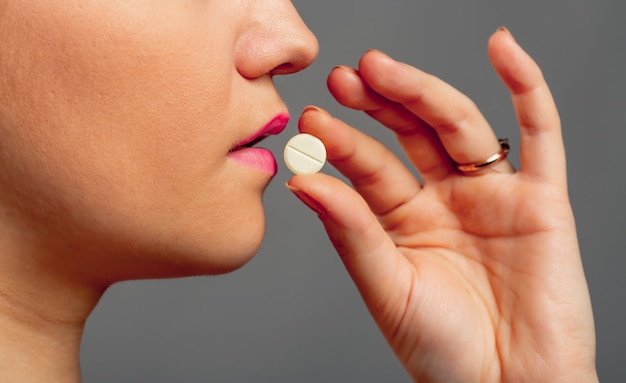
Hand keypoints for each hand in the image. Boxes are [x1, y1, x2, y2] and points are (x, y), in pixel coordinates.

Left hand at [286, 28, 597, 381]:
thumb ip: (351, 231)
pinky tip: (502, 48)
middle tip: (345, 77)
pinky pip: (540, 133)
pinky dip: (526, 88)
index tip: (312, 119)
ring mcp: (491, 195)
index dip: (343, 141)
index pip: (370, 166)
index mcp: (404, 222)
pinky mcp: (540, 200)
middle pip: (410, 133)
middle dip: (379, 103)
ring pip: (458, 126)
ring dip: (424, 91)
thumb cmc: (444, 351)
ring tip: (382, 68)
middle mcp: (445, 200)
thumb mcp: (387, 288)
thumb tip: (302, 182)